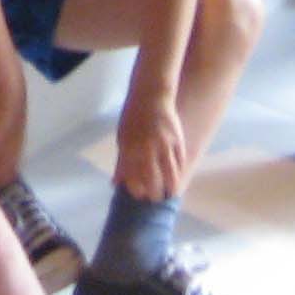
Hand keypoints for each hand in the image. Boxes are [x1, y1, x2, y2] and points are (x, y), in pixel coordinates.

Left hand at [115, 86, 191, 203]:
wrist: (151, 95)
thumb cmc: (133, 118)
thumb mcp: (122, 138)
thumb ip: (121, 162)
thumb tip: (115, 183)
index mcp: (129, 148)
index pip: (132, 177)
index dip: (136, 190)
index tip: (139, 197)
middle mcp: (146, 148)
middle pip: (151, 179)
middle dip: (154, 193)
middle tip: (155, 199)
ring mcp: (163, 144)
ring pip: (169, 173)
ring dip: (170, 187)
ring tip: (169, 194)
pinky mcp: (176, 140)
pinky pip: (179, 162)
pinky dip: (178, 173)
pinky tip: (177, 180)